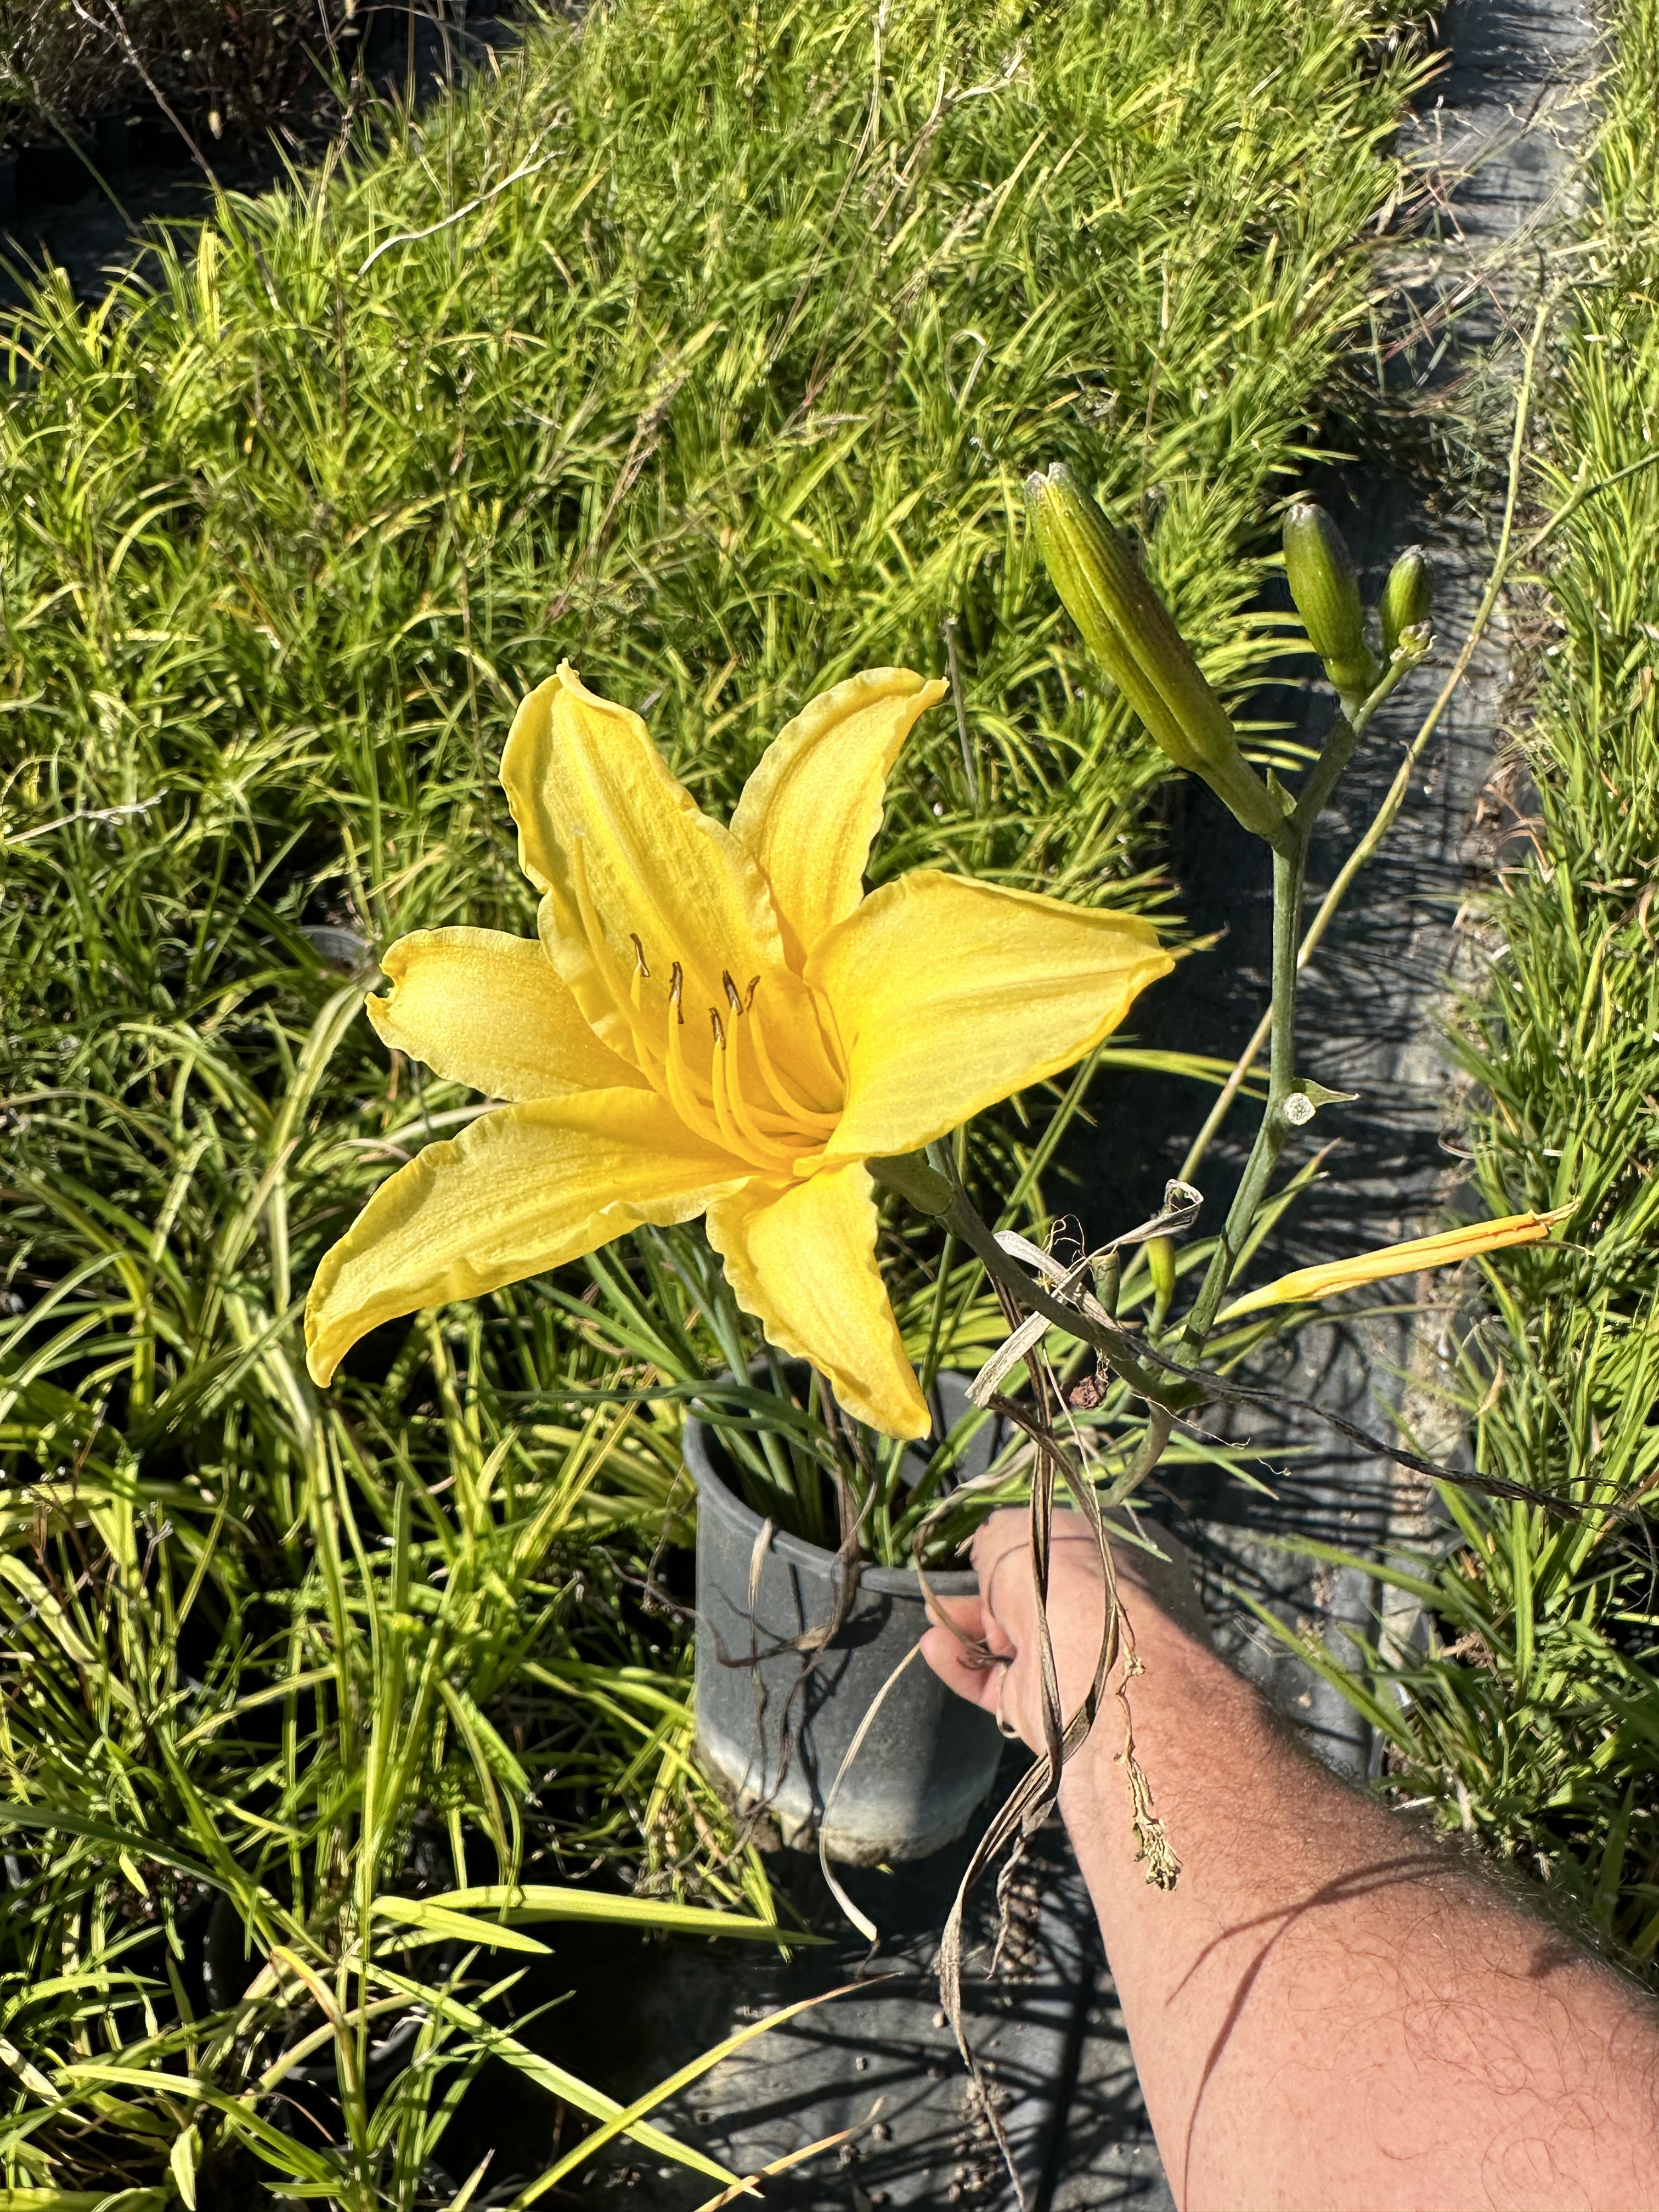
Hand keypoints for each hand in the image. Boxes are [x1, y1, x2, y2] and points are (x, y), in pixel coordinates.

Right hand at [920, 1509, 1207, 1754]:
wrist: (1082, 1663)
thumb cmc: (1056, 1581)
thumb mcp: (1019, 1534)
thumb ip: (997, 1537)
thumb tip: (989, 1547)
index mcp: (1101, 1564)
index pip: (1055, 1552)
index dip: (1016, 1549)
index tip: (984, 1549)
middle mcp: (1087, 1612)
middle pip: (1023, 1600)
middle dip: (982, 1593)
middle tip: (949, 1590)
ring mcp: (1063, 1660)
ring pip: (1004, 1641)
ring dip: (964, 1627)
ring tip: (934, 1617)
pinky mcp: (1038, 1703)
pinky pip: (991, 1681)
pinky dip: (961, 1664)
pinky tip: (935, 1647)